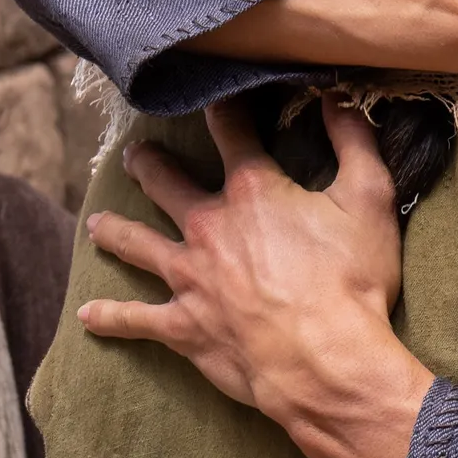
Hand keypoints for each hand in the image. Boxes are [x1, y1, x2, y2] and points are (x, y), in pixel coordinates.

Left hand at [80, 98, 435, 457]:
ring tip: (97, 223)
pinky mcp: (182, 325)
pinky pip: (135, 319)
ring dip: (115, 231)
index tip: (216, 96)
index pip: (230, 131)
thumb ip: (355, 143)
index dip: (224, 108)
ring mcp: (189, 277)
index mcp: (251, 191)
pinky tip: (88, 316)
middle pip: (165, 183)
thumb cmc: (350, 283)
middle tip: (135, 155)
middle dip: (148, 164)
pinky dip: (111, 317)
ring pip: (137, 244)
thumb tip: (340, 98)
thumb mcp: (369, 201)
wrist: (322, 361)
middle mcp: (208, 226)